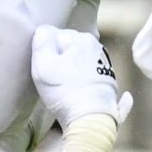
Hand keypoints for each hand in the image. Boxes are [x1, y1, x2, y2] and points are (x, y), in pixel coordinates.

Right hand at [32, 25, 127, 151]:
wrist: (91, 121)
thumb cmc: (65, 93)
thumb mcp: (43, 65)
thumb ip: (41, 42)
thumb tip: (44, 31)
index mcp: (84, 40)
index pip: (56, 38)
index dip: (47, 54)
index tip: (47, 69)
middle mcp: (99, 50)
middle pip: (69, 51)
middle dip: (60, 62)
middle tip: (55, 81)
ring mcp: (106, 68)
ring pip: (81, 65)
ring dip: (72, 73)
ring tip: (66, 90)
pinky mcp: (110, 85)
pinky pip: (94, 80)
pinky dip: (87, 85)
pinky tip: (82, 92)